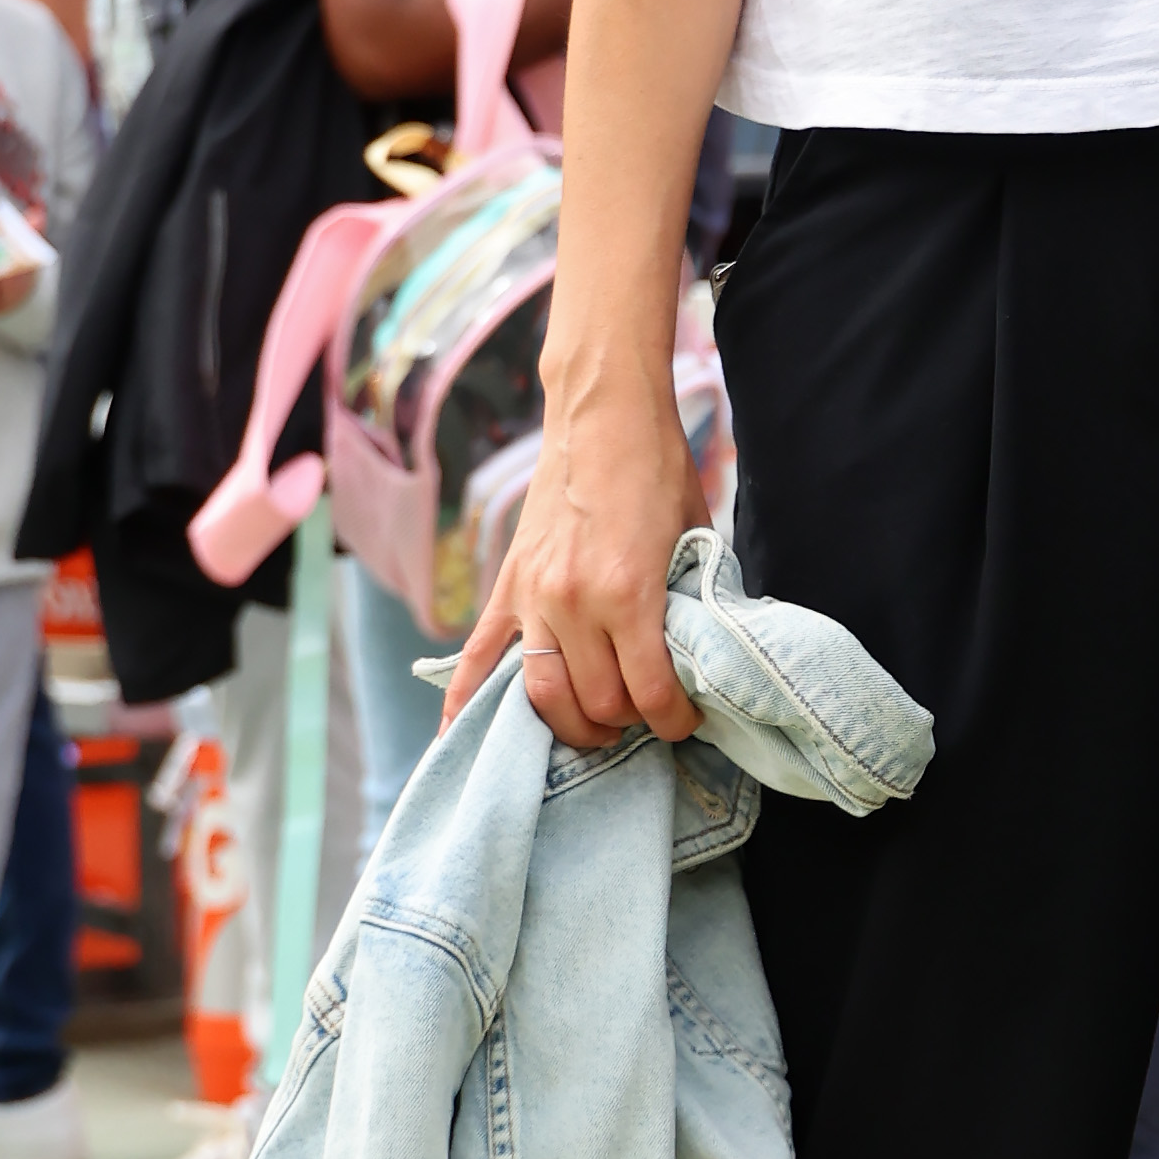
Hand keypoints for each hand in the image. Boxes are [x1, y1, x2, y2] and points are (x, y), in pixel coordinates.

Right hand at [443, 376, 700, 753]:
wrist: (604, 416)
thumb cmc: (658, 472)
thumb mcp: (694, 538)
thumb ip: (690, 602)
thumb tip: (700, 659)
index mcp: (628, 592)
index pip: (650, 690)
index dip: (675, 719)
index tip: (686, 721)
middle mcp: (573, 601)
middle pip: (595, 702)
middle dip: (627, 721)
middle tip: (644, 715)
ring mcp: (532, 596)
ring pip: (541, 694)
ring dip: (570, 724)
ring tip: (594, 726)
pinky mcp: (507, 588)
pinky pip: (474, 659)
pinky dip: (463, 706)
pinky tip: (458, 742)